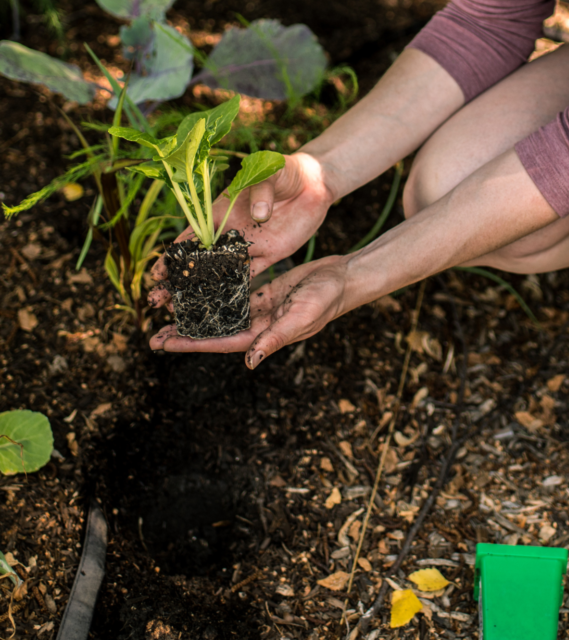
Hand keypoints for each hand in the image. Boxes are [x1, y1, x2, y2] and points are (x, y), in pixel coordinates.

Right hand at [148, 150, 333, 309]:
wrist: (312, 182)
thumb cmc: (282, 170)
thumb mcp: (268, 173)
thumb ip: (261, 193)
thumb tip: (258, 215)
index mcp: (221, 211)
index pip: (192, 236)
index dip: (174, 255)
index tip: (158, 273)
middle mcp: (230, 232)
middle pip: (200, 260)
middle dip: (179, 280)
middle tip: (159, 301)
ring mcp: (248, 245)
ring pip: (220, 273)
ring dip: (202, 290)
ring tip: (180, 310)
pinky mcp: (269, 254)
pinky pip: (249, 276)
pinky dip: (234, 291)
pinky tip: (219, 306)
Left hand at [149, 255, 348, 365]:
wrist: (344, 278)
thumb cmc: (327, 298)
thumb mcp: (301, 317)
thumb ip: (275, 338)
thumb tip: (249, 361)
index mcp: (263, 335)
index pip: (220, 342)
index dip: (191, 344)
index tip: (164, 345)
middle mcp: (257, 325)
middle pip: (214, 331)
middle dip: (185, 335)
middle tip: (153, 336)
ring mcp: (260, 309)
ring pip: (221, 314)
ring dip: (196, 315)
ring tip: (169, 313)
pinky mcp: (264, 292)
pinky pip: (234, 294)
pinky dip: (215, 293)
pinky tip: (198, 290)